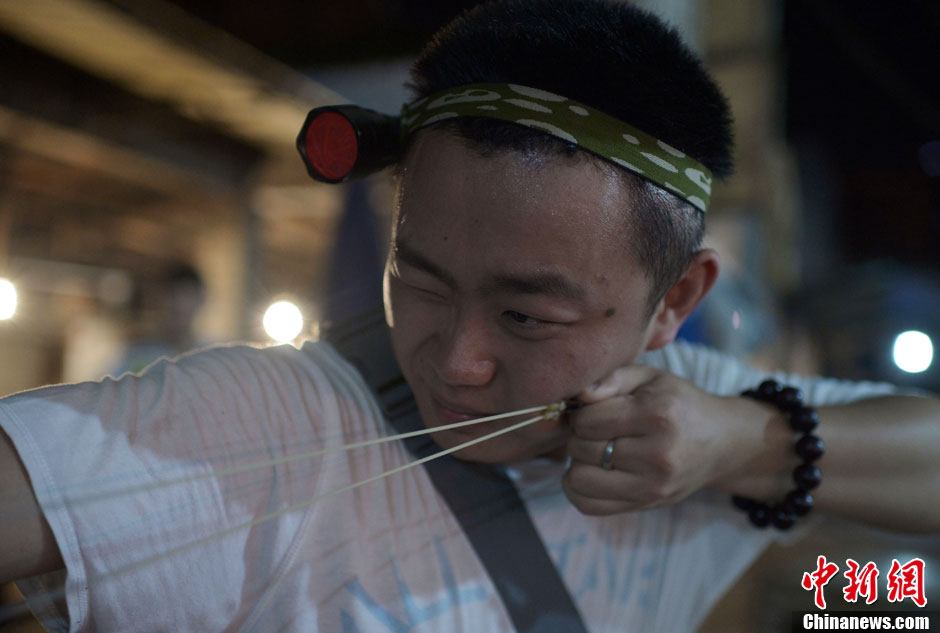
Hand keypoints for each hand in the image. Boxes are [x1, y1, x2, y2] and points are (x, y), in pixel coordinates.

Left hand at [562, 365, 768, 514]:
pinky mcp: (647, 505)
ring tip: (595, 452)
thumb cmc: (678, 404)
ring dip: (578, 464)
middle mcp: (657, 454)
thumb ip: (612, 378)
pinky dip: (579, 490)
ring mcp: (653, 486)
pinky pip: (589, 505)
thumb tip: (578, 395)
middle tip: (596, 431)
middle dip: (579, 437)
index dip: (581, 413)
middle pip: (581, 449)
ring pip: (579, 480)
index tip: (593, 411)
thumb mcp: (651, 378)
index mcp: (657, 414)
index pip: (587, 421)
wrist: (721, 443)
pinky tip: (593, 473)